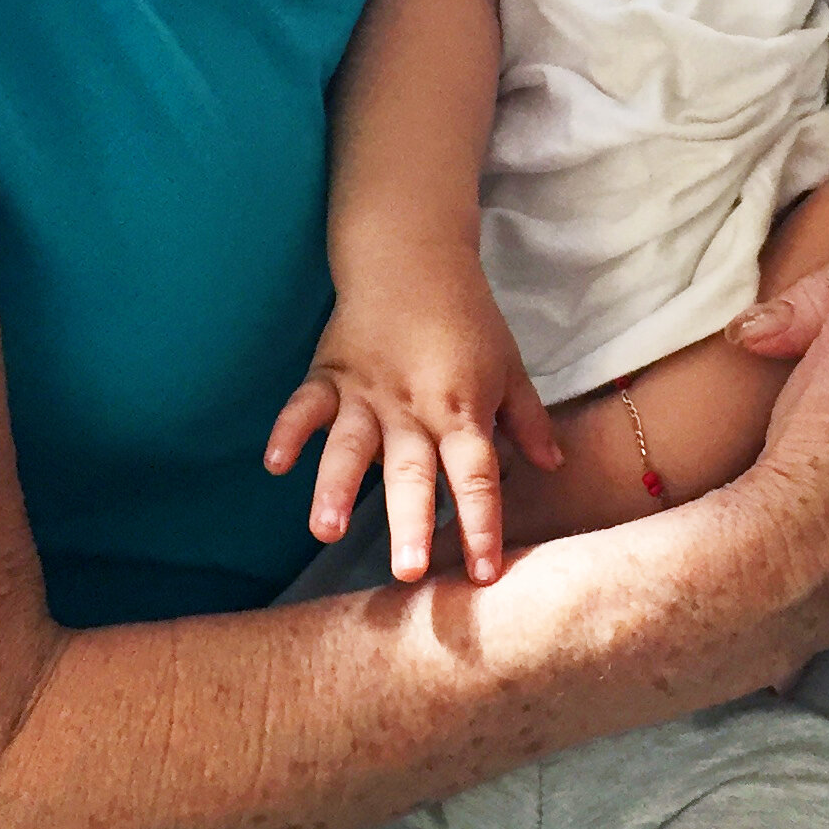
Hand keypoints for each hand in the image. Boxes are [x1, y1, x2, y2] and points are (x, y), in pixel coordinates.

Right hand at [266, 262, 561, 584]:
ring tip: (325, 531)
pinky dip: (288, 432)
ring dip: (337, 487)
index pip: (475, 475)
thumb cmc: (467, 316)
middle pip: (411, 471)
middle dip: (409, 523)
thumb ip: (528, 421)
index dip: (480, 524)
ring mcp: (366, 392)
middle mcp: (412, 408)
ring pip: (350, 446)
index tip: (484, 573)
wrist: (413, 255)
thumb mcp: (509, 366)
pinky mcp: (329, 374)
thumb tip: (554, 467)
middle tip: (406, 573)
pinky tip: (274, 464)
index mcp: (460, 409)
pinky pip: (305, 406)